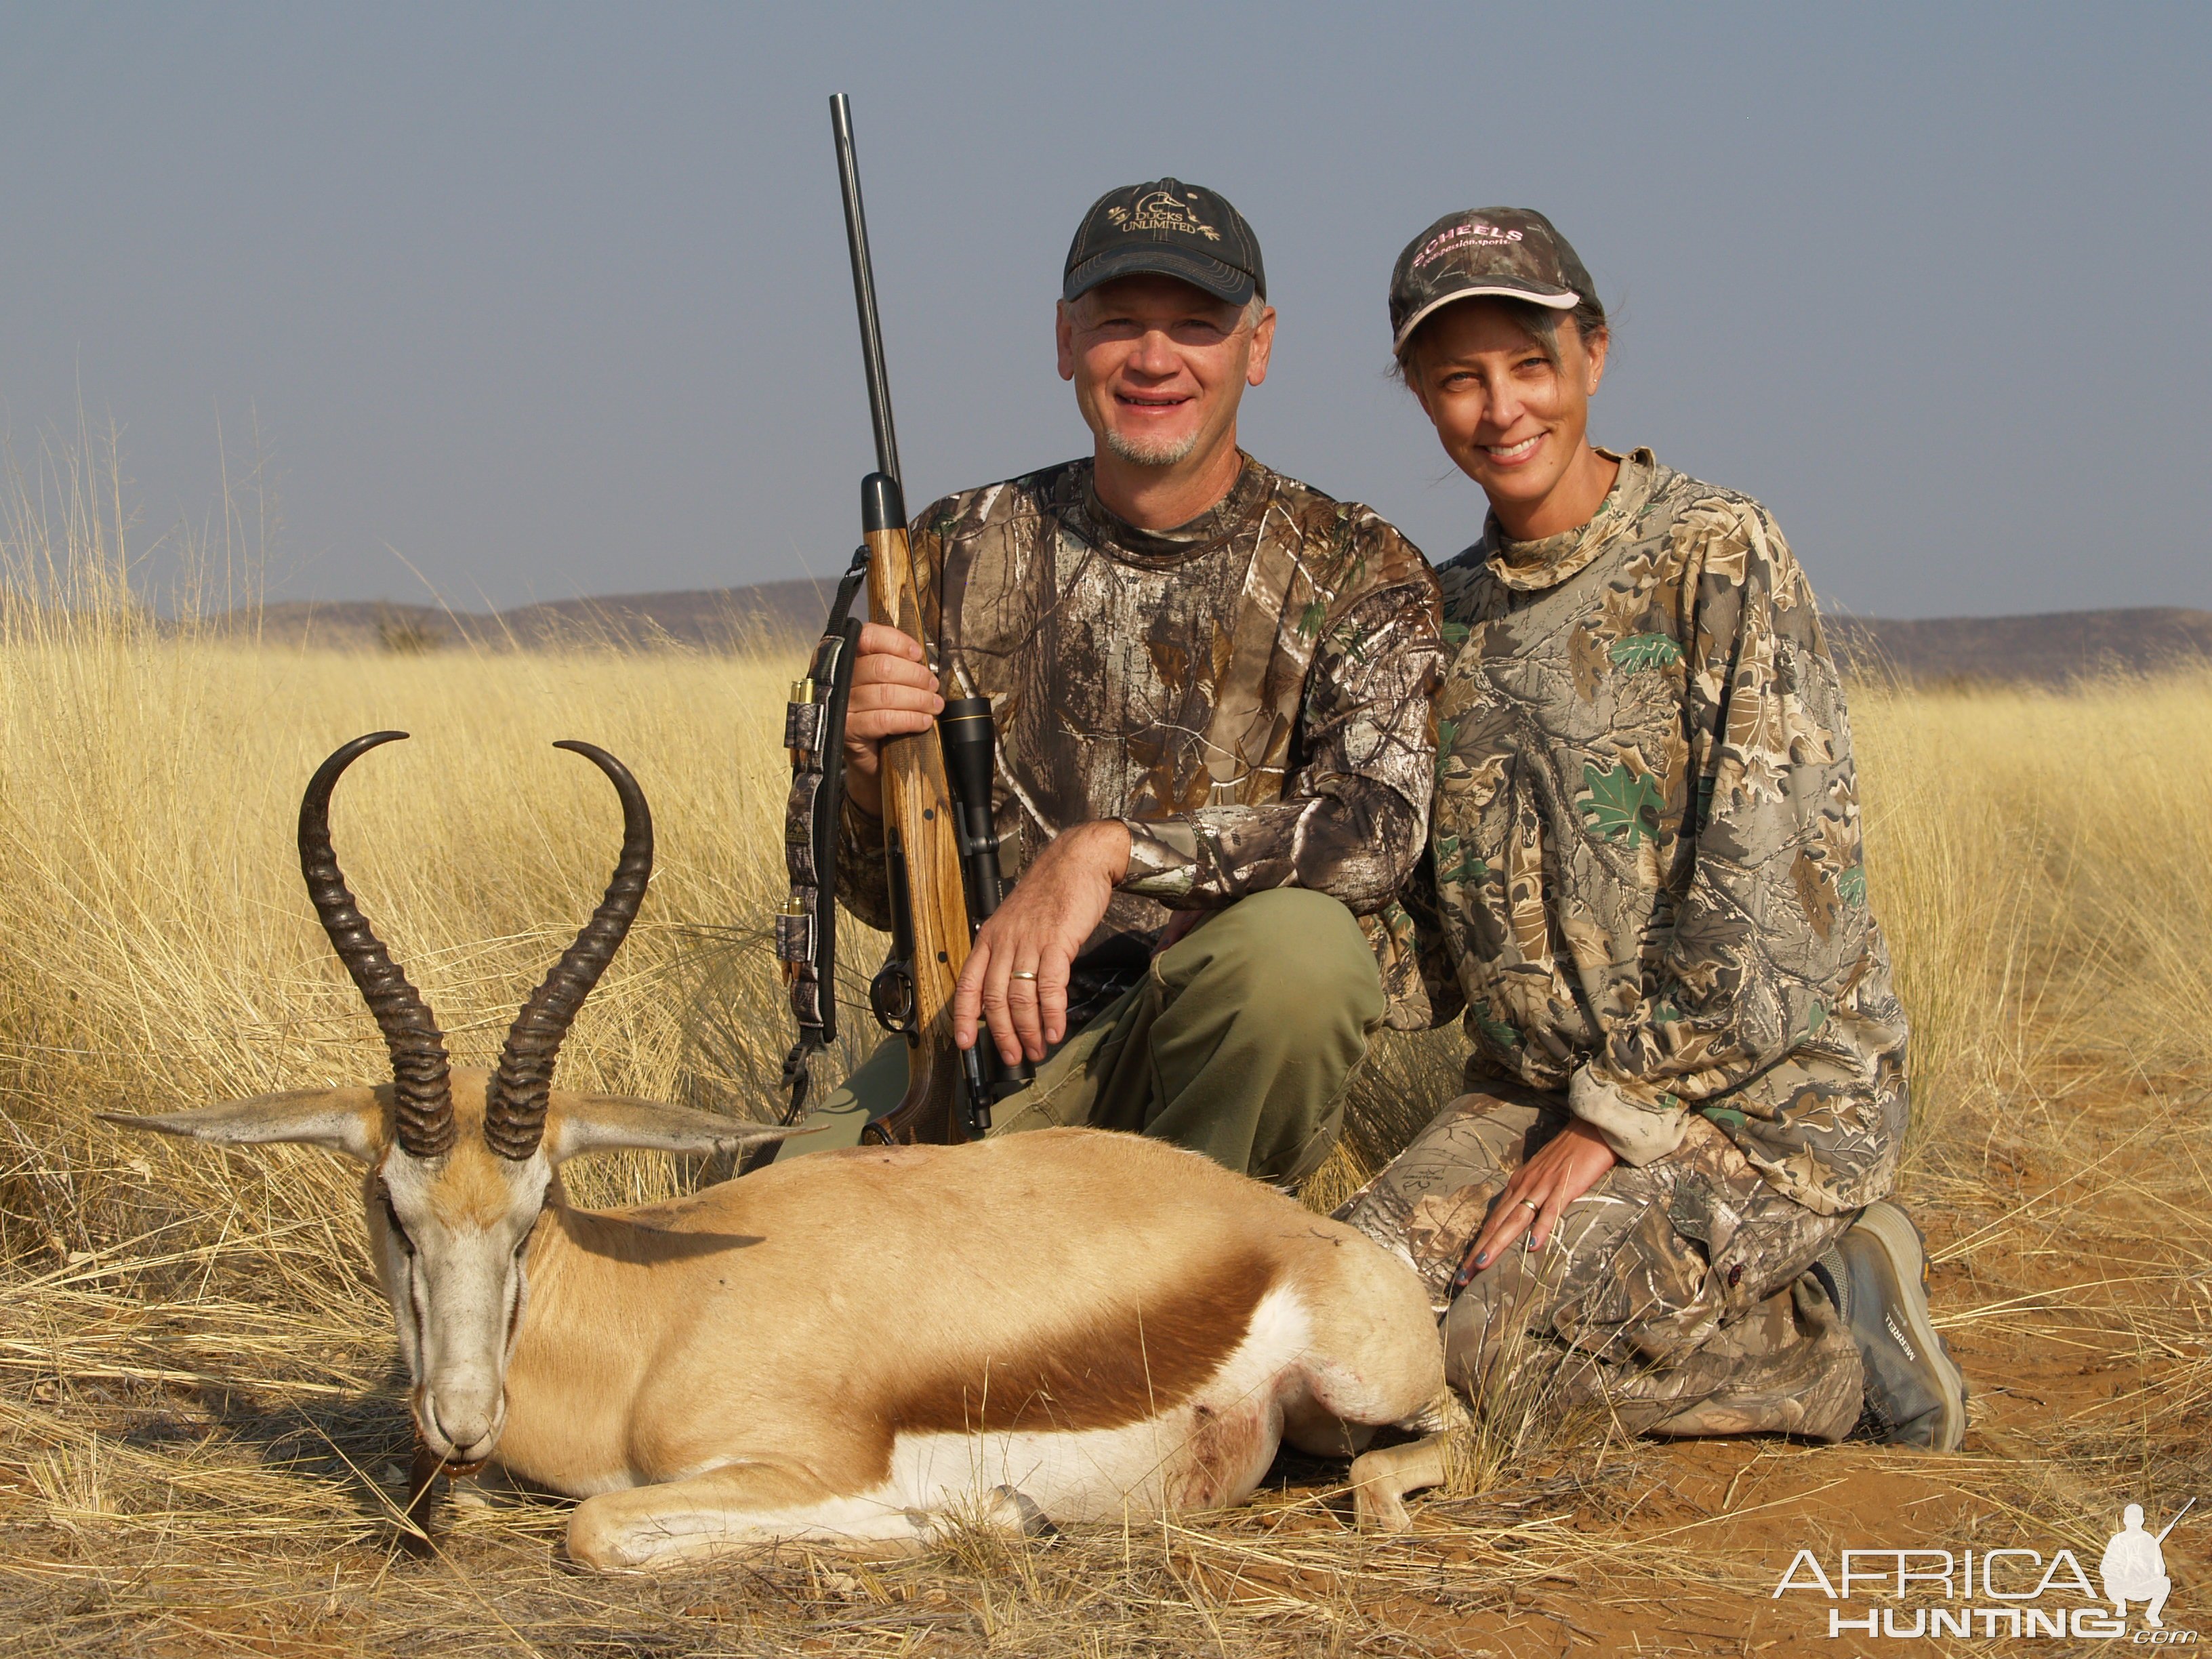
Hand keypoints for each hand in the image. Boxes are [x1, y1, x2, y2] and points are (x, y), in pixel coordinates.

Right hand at [841, 622, 942, 819]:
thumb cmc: (880, 712)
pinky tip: (924, 721)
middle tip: (932, 685)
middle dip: (915, 676)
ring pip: (886, 694)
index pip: (868, 637)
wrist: (869, 755)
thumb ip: (896, 664)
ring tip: (934, 704)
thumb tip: (920, 657)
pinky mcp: (846, 730)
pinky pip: (883, 720)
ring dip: (918, 699)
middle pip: (882, 667)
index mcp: (845, 657)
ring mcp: (840, 705)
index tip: (917, 654)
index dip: (897, 643)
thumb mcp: (885, 682)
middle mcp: (838, 678)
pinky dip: (909, 719)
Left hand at [954, 820, 1130, 1064]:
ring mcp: (1030, 941)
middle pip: (995, 998)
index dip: (965, 1017)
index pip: (968, 984)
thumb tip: (1008, 991)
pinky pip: (1050, 987)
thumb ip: (1008, 951)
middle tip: (1013, 1057)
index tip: (966, 1044)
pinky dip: (1052, 1014)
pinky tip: (1055, 1031)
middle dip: (1003, 1034)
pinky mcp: (1057, 942)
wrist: (1076, 860)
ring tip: (1036, 1050)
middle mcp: (1004, 941)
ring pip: (1020, 997)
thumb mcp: (1016, 920)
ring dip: (1028, 1030)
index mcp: (989, 937)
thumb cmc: (1050, 892)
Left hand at [1453, 1119, 1617, 1289]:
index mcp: (1517, 1185)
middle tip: (1463, 1276)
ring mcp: (1543, 1187)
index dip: (1478, 1244)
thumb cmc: (1568, 1154)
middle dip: (1478, 1251)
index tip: (1466, 1267)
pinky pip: (1551, 1211)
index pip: (1493, 1219)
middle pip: (1497, 1223)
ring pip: (1515, 1220)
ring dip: (1498, 1243)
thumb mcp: (1541, 1175)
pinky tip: (1533, 1247)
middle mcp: (1524, 1186)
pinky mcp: (1564, 1187)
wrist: (1590, 1129)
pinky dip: (1541, 1229)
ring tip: (1482, 1264)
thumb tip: (1521, 1218)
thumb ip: (1530, 1195)